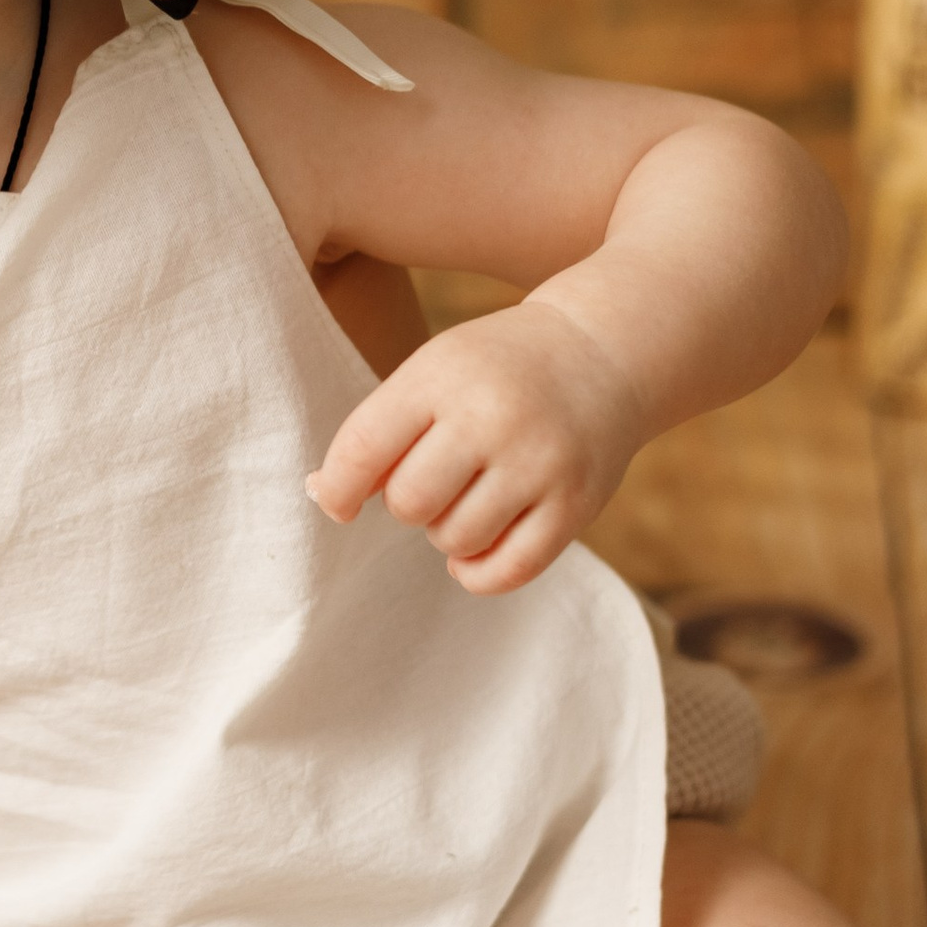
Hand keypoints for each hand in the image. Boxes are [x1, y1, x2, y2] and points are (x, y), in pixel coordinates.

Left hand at [305, 301, 642, 592]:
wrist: (603, 352)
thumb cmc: (496, 370)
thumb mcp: (434, 371)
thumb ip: (380, 430)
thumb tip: (323, 495)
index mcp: (443, 376)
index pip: (365, 447)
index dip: (338, 488)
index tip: (338, 503)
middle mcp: (492, 418)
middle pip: (409, 503)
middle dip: (405, 505)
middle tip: (428, 484)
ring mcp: (539, 463)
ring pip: (455, 540)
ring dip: (446, 534)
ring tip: (464, 501)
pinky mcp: (576, 504)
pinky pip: (509, 570)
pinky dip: (478, 574)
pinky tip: (476, 550)